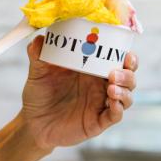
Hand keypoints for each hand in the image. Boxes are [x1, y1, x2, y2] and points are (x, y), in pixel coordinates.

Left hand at [17, 36, 137, 149]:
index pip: (118, 59)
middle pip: (128, 77)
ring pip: (126, 96)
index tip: (125, 51)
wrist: (32, 122)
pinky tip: (113, 103)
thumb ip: (38, 55)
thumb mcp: (38, 72)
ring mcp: (101, 104)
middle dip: (128, 72)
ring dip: (124, 90)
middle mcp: (101, 86)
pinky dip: (118, 109)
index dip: (126, 55)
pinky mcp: (98, 122)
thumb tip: (39, 38)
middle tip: (115, 71)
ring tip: (112, 87)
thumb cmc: (39, 94)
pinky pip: (115, 116)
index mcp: (92, 70)